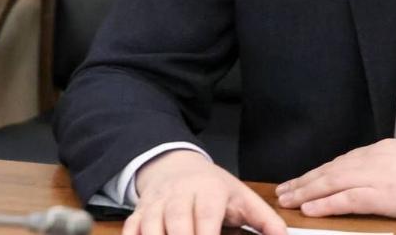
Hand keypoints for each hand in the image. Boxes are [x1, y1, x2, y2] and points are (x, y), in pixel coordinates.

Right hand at [125, 150, 287, 234]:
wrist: (176, 166)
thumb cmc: (213, 188)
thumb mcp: (241, 197)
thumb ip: (264, 219)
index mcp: (209, 190)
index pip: (207, 215)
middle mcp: (180, 194)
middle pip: (177, 222)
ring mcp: (156, 203)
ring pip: (151, 225)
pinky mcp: (139, 212)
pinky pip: (131, 229)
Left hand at [275, 139, 395, 219]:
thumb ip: (387, 166)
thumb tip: (372, 176)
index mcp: (380, 151)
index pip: (340, 162)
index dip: (318, 173)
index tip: (301, 181)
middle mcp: (373, 159)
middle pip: (330, 171)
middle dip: (304, 182)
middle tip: (283, 191)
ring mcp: (377, 176)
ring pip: (332, 182)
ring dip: (307, 192)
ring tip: (288, 199)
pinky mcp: (384, 194)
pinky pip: (348, 198)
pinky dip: (326, 203)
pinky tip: (310, 208)